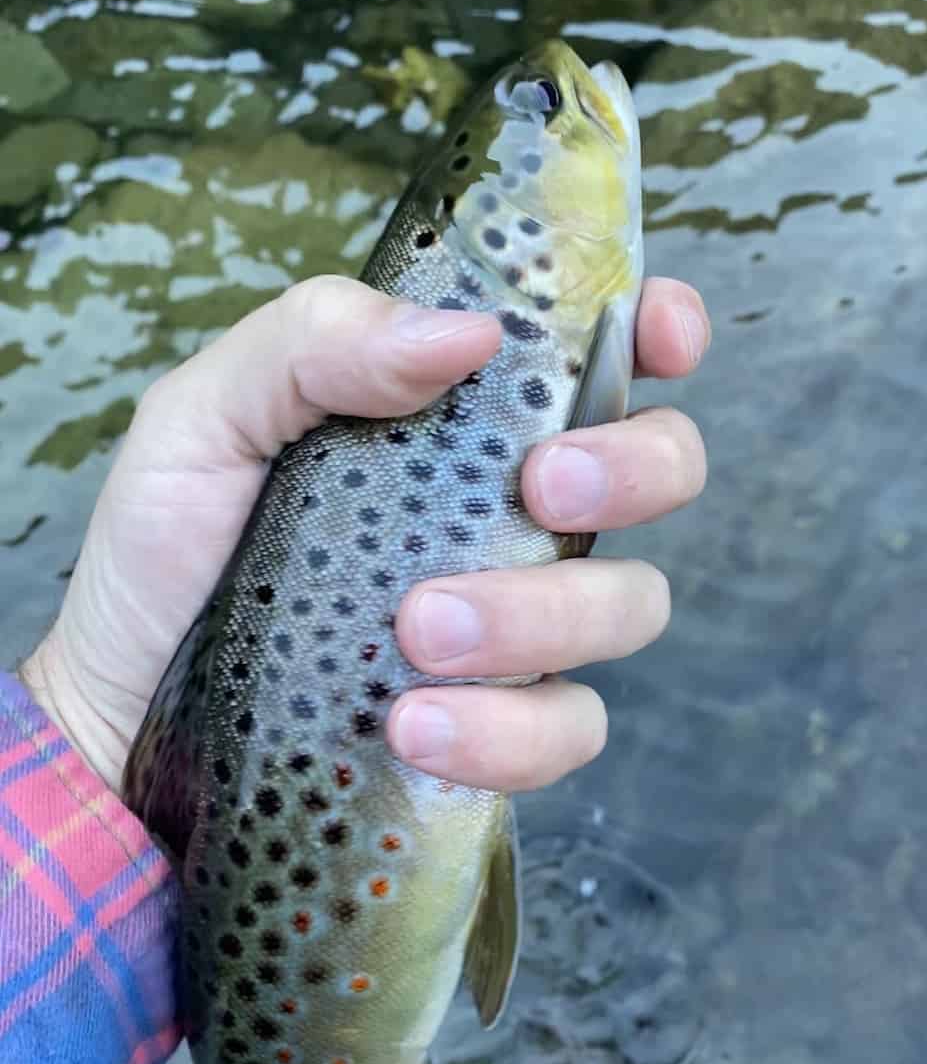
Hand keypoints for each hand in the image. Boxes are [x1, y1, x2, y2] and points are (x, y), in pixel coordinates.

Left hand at [20, 275, 707, 795]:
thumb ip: (316, 342)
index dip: (660, 331)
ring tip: (418, 629)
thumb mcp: (207, 417)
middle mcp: (513, 515)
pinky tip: (412, 727)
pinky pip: (568, 729)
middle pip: (664, 470)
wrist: (125, 711)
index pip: (602, 358)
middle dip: (632, 470)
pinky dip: (505, 732)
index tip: (658, 337)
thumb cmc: (171, 551)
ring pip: (627, 605)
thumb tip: (466, 332)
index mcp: (461, 422)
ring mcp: (519, 627)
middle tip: (540, 488)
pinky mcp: (500, 731)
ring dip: (543, 615)